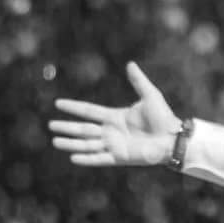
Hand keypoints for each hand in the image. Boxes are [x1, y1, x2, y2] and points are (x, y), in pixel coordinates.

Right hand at [50, 63, 180, 168]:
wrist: (173, 138)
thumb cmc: (164, 117)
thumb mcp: (150, 95)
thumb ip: (138, 81)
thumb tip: (130, 64)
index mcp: (115, 117)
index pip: (89, 111)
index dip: (73, 107)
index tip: (58, 103)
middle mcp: (111, 132)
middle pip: (83, 129)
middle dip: (67, 127)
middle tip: (50, 125)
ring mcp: (114, 146)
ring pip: (86, 144)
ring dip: (71, 143)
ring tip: (55, 141)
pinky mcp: (120, 157)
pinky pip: (99, 159)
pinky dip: (86, 159)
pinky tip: (73, 157)